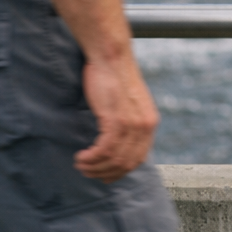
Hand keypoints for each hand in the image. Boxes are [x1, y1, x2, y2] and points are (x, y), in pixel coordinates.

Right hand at [74, 53, 158, 182]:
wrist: (111, 57)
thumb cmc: (114, 78)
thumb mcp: (129, 104)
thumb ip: (129, 124)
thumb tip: (118, 146)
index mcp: (150, 123)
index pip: (138, 160)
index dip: (119, 172)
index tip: (103, 175)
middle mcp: (145, 126)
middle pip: (126, 164)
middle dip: (104, 173)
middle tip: (87, 171)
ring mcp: (132, 123)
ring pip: (114, 159)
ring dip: (94, 166)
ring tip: (81, 164)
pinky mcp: (116, 119)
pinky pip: (105, 149)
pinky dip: (92, 157)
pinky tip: (82, 156)